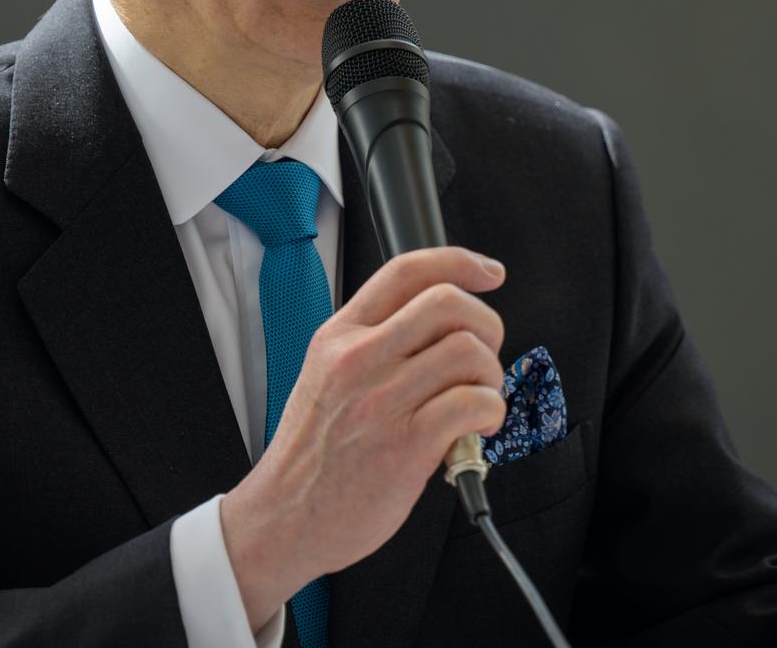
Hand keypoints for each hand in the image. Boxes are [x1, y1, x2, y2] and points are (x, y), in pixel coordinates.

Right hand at [220, 246, 506, 630]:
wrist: (286, 515)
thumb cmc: (314, 449)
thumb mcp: (326, 372)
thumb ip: (373, 340)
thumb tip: (441, 323)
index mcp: (340, 334)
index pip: (406, 271)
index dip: (458, 262)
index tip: (489, 272)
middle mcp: (359, 358)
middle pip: (447, 302)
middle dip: (486, 323)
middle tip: (484, 355)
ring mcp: (382, 400)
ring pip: (467, 351)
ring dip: (490, 375)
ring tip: (477, 399)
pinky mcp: (407, 445)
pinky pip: (472, 404)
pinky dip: (489, 412)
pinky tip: (475, 428)